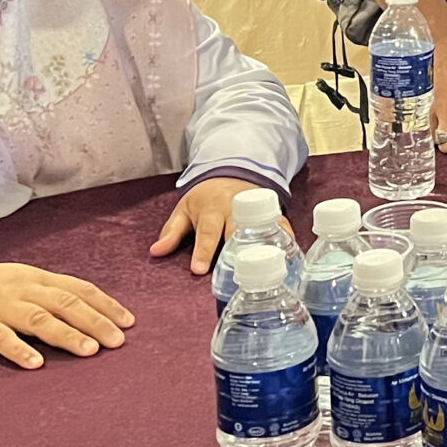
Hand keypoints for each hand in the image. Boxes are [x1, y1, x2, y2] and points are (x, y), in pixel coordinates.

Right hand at [0, 262, 133, 368]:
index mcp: (35, 277)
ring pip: (38, 319)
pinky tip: (36, 364)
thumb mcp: (18, 282)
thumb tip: (86, 312)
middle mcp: (21, 288)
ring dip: (66, 335)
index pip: (78, 288)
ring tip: (90, 351)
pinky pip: (1, 338)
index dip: (105, 304)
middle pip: (65, 303)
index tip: (129, 322)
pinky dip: (20, 351)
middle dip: (95, 321)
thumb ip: (47, 294)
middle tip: (119, 341)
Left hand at [150, 175, 284, 274]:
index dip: (203, 251)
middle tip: (237, 272)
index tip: (199, 270)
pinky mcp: (272, 213)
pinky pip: (281, 226)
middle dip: (237, 250)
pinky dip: (287, 239)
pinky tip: (290, 256)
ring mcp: (257, 210)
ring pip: (262, 229)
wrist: (232, 174)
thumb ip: (172, 232)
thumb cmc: (206, 198)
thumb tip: (155, 251)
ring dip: (264, 246)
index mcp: (212, 208)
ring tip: (268, 268)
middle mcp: (236, 209)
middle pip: (238, 231)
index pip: (208, 232)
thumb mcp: (184, 210)